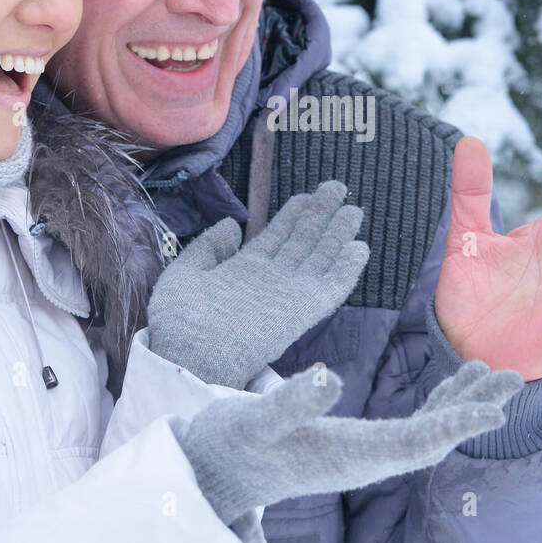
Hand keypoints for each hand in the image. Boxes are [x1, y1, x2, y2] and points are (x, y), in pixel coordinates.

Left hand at [146, 181, 369, 388]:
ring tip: (355, 210)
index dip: (293, 215)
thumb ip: (208, 248)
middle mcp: (271, 280)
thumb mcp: (185, 274)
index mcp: (244, 271)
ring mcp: (289, 294)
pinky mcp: (303, 310)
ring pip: (320, 258)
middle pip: (303, 241)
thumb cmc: (181, 320)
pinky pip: (331, 286)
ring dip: (338, 234)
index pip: (276, 237)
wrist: (191, 354)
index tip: (307, 195)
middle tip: (337, 188)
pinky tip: (360, 249)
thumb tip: (232, 223)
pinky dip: (347, 269)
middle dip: (321, 215)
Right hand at [173, 360, 521, 525]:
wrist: (211, 470)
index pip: (414, 443)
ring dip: (462, 401)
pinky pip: (410, 422)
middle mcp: (364, 458)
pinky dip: (438, 399)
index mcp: (346, 456)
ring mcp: (363, 451)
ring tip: (498, 371)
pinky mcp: (356, 439)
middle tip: (516, 377)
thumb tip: (328, 375)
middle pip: (434, 437)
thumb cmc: (228, 446)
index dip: (455, 426)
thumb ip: (289, 401)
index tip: (494, 411)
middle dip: (474, 409)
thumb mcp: (250, 420)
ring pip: (427, 428)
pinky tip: (455, 377)